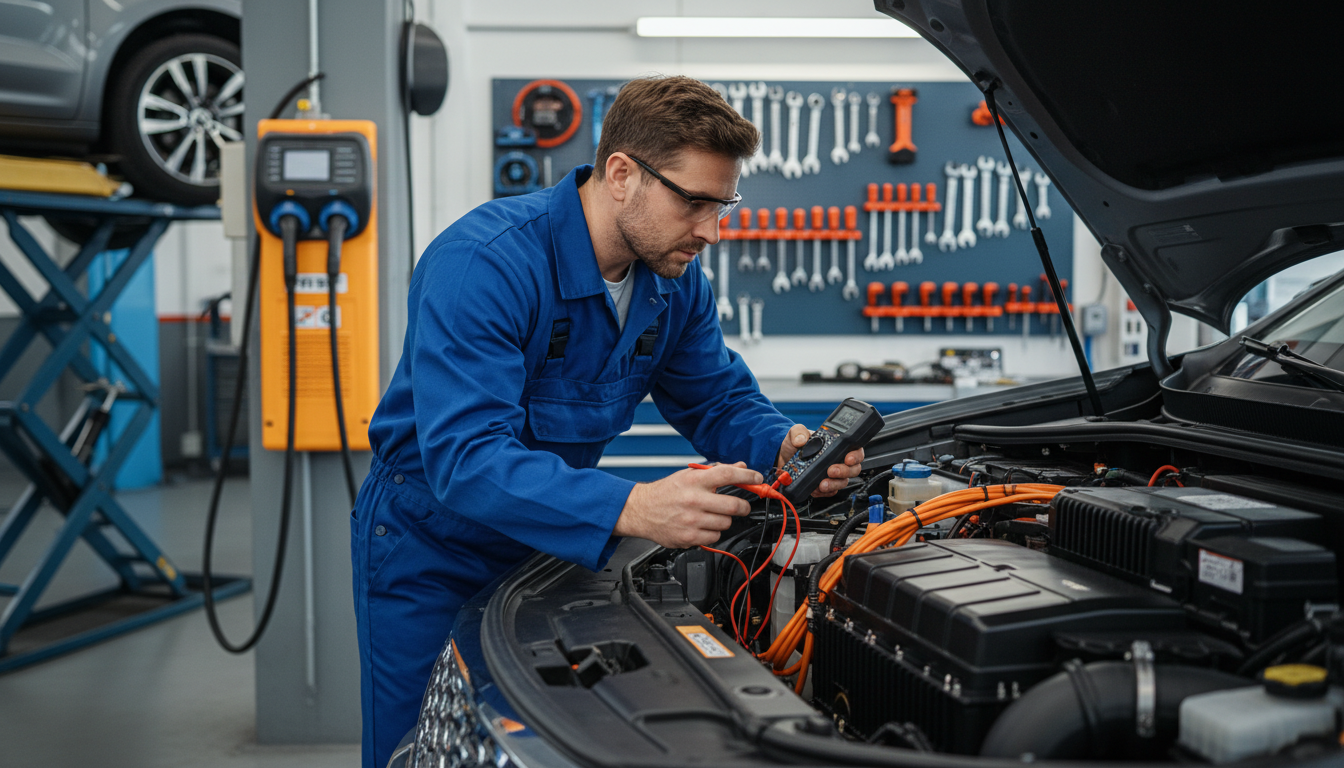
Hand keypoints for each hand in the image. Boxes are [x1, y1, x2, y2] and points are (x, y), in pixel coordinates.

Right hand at [614, 462, 759, 548]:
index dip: (747, 476)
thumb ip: (715, 471)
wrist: (641, 510)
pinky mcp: (689, 538)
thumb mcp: (688, 475)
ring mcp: (691, 521)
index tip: (757, 479)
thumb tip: (740, 467)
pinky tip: (703, 525)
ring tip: (712, 515)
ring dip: (724, 520)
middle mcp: (694, 500)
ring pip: (726, 523)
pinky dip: (713, 532)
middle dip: (743, 506)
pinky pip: (715, 537)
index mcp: (694, 481)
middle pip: (733, 505)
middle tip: (742, 506)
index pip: (728, 475)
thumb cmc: (665, 492)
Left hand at [776, 424, 864, 497]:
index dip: (856, 456)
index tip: (848, 459)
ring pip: (843, 482)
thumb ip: (798, 432)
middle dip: (844, 471)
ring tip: (823, 484)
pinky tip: (816, 489)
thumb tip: (801, 440)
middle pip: (853, 469)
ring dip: (834, 484)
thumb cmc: (794, 443)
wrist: (782, 457)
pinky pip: (830, 492)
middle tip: (832, 471)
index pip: (855, 450)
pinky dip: (824, 492)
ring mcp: (831, 474)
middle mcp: (837, 460)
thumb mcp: (795, 432)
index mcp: (837, 445)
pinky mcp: (823, 485)